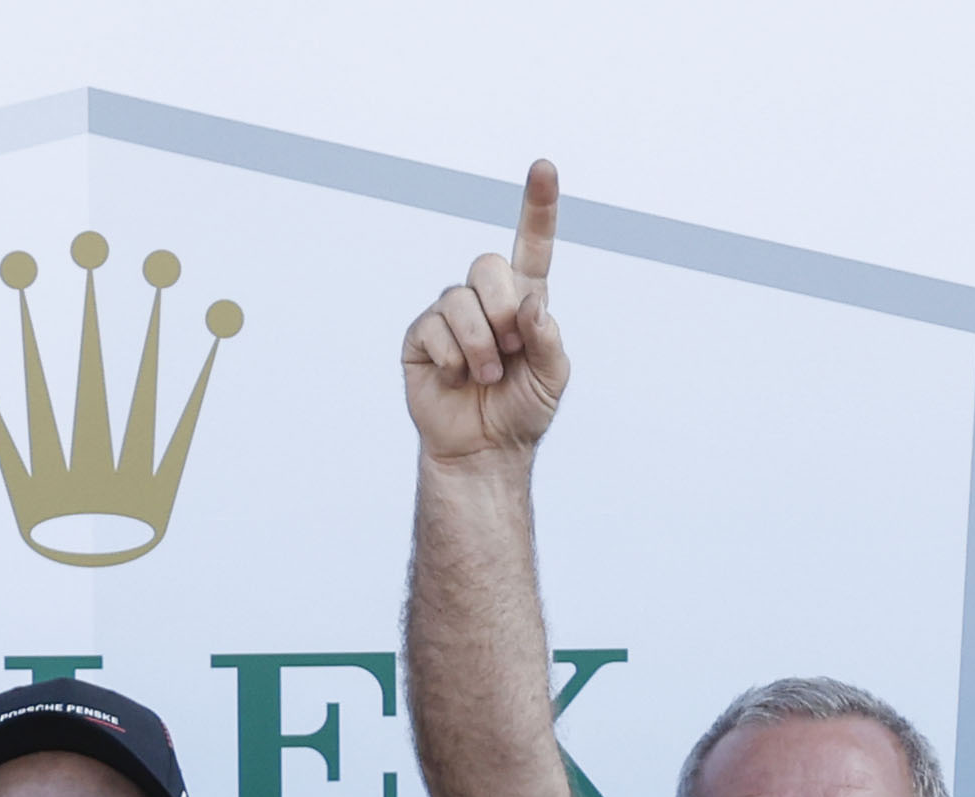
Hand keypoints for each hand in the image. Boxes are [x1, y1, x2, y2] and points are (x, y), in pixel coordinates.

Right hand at [398, 158, 569, 468]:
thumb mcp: (553, 377)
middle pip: (488, 264)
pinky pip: (436, 328)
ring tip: (488, 377)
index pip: (532, 246)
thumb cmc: (522, 410)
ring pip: (461, 300)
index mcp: (523, 299)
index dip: (537, 207)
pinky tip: (458, 380)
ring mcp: (449, 315)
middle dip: (503, 308)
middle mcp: (484, 299)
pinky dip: (455, 359)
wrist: (485, 451)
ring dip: (481, 346)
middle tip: (512, 351)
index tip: (543, 167)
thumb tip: (530, 304)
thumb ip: (549, 337)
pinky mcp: (421, 337)